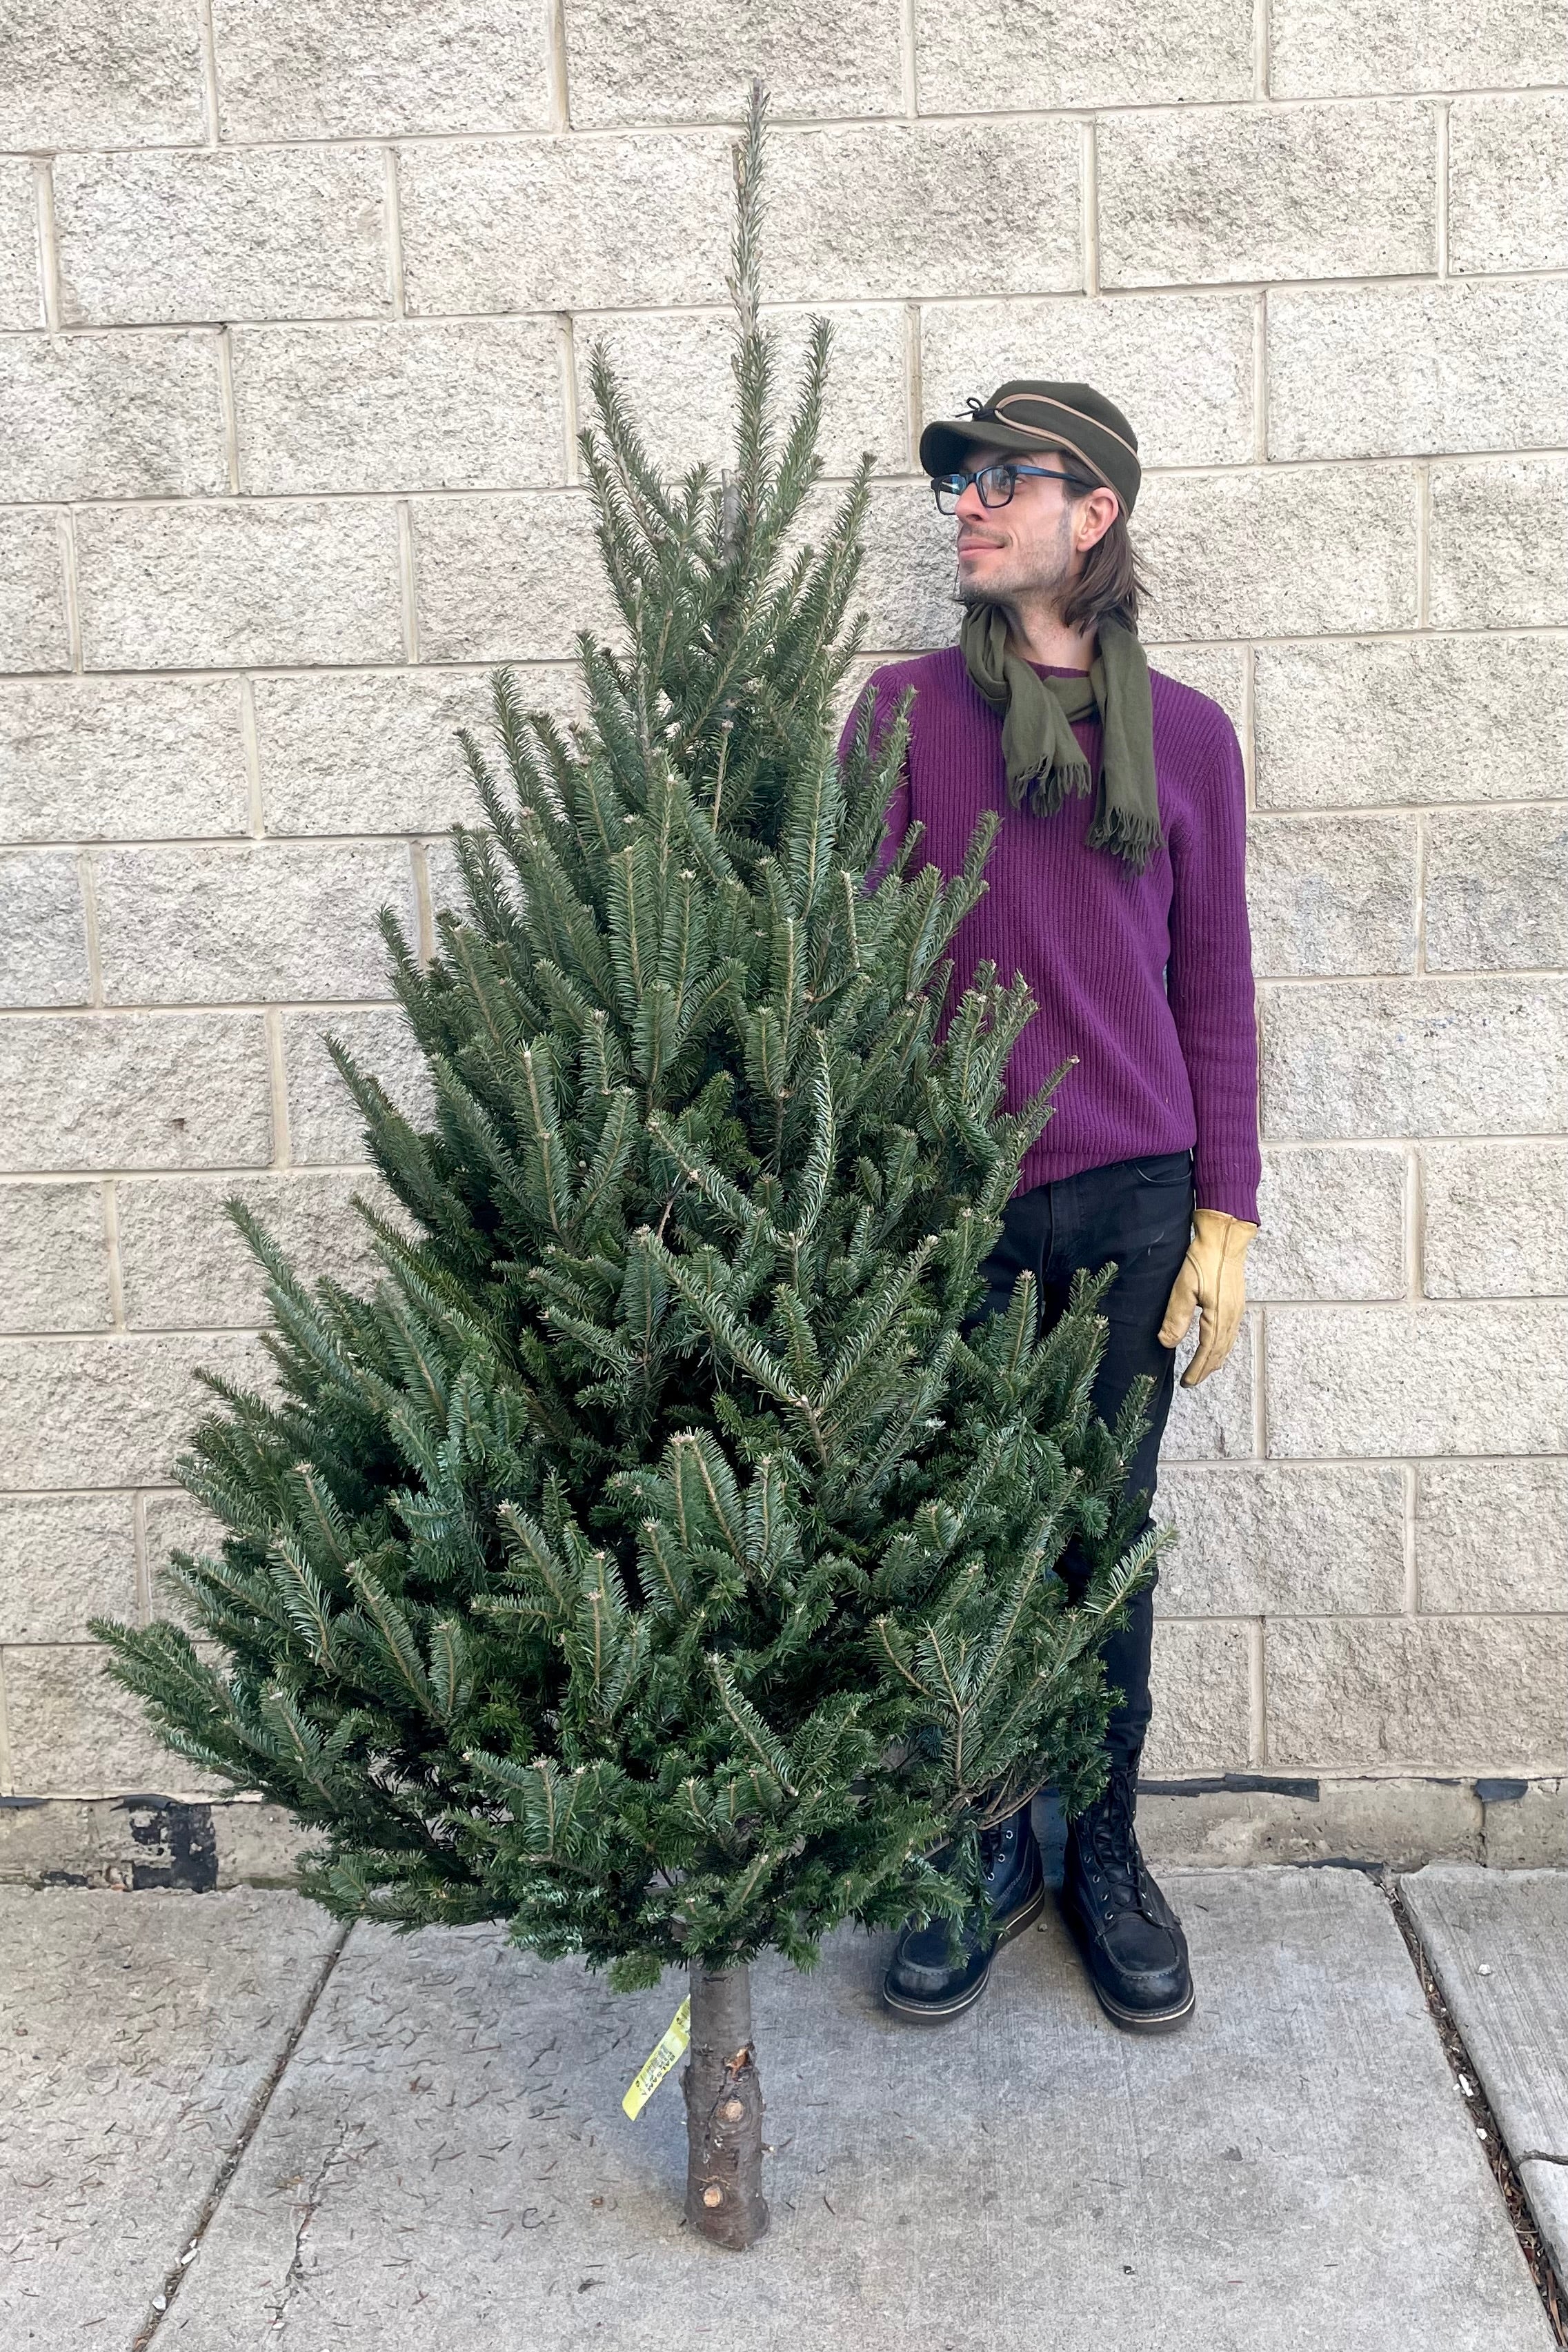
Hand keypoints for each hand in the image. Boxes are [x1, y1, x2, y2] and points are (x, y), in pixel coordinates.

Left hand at [1157, 1207, 1256, 1386]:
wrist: (1225, 1237)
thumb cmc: (1203, 1259)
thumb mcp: (1184, 1287)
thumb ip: (1176, 1317)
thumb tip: (1167, 1343)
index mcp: (1218, 1317)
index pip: (1207, 1352)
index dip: (1197, 1369)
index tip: (1186, 1382)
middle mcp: (1231, 1317)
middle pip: (1220, 1352)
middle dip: (1206, 1369)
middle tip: (1192, 1381)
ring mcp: (1237, 1310)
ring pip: (1228, 1344)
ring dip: (1215, 1360)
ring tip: (1203, 1369)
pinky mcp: (1237, 1302)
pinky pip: (1231, 1333)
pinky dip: (1223, 1347)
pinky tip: (1216, 1345)